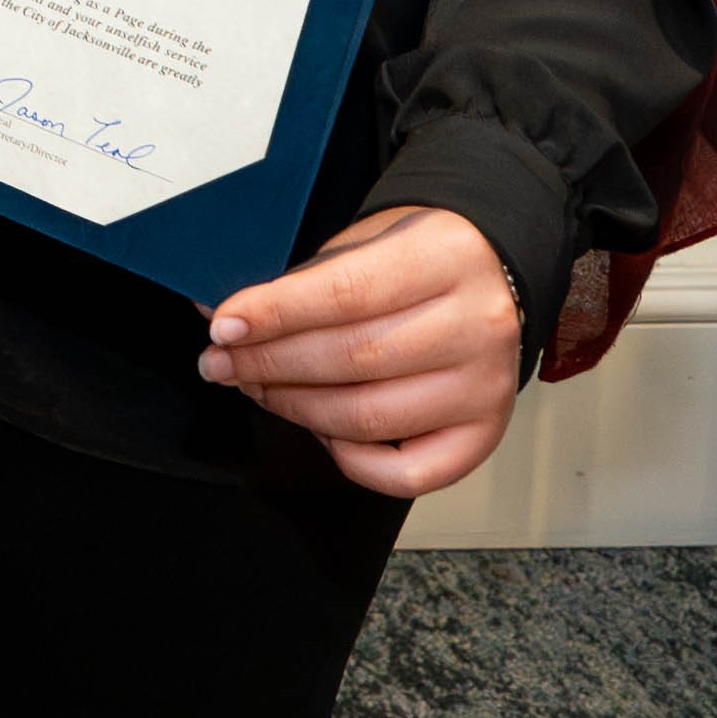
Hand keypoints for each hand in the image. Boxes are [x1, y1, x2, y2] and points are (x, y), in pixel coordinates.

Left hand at [202, 205, 525, 495]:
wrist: (494, 273)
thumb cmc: (422, 258)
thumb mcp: (366, 243)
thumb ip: (301, 282)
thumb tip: (226, 317)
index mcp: (449, 257)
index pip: (348, 293)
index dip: (275, 313)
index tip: (223, 325)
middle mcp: (478, 324)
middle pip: (353, 358)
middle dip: (269, 364)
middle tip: (222, 362)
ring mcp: (485, 387)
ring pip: (368, 418)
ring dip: (295, 408)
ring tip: (260, 387)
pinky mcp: (484, 435)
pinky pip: (405, 474)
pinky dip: (351, 460)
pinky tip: (323, 429)